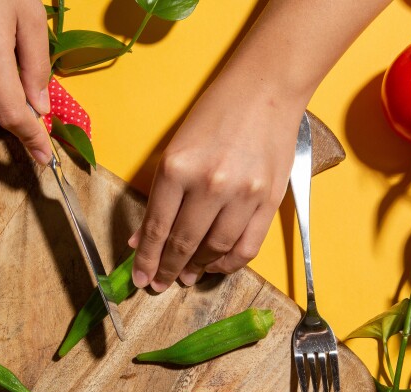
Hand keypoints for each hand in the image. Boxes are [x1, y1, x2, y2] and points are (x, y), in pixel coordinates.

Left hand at [128, 82, 302, 291]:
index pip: (157, 227)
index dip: (147, 259)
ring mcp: (243, 195)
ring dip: (199, 268)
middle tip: (161, 284)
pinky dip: (230, 263)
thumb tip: (142, 238)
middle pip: (184, 243)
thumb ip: (160, 194)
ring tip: (188, 276)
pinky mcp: (269, 201)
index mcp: (178, 168)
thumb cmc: (217, 112)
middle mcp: (209, 185)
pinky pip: (247, 246)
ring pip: (216, 250)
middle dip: (169, 269)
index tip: (141, 278)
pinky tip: (217, 265)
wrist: (267, 90)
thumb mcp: (177, 147)